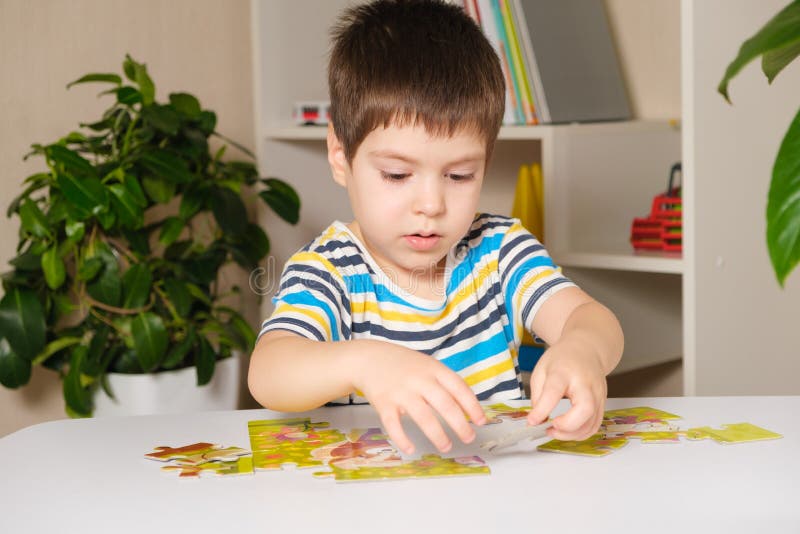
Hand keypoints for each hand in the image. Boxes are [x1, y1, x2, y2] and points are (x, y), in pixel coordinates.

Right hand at [351, 342, 486, 454]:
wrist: (369, 358)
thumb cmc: (403, 365)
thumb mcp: (427, 366)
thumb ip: (444, 383)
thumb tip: (467, 409)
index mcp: (433, 369)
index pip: (458, 387)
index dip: (472, 406)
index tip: (481, 422)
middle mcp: (419, 380)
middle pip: (444, 404)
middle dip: (459, 424)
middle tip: (469, 438)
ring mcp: (401, 391)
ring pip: (423, 416)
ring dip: (437, 435)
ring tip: (446, 447)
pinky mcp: (383, 403)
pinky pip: (394, 424)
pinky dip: (403, 439)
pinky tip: (411, 449)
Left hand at [526, 339, 607, 440]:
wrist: (587, 349)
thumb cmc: (562, 359)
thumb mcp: (541, 370)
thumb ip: (537, 396)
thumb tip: (536, 419)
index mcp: (564, 372)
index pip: (554, 391)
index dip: (543, 409)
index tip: (532, 421)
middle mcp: (585, 383)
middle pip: (585, 408)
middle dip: (567, 426)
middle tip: (551, 428)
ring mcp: (597, 394)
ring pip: (592, 422)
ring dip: (572, 435)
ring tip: (554, 432)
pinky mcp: (603, 404)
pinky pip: (595, 426)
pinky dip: (581, 434)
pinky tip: (567, 431)